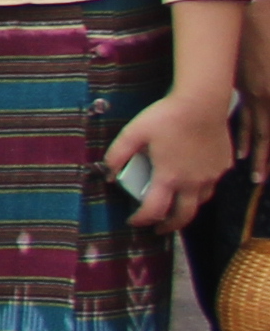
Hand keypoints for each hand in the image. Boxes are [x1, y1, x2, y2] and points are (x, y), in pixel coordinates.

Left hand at [108, 76, 236, 235]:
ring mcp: (211, 176)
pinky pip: (212, 185)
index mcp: (169, 178)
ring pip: (200, 202)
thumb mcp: (133, 132)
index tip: (133, 221)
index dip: (141, 220)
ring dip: (186, 209)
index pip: (154, 211)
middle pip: (183, 217)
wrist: (202, 102)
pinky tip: (192, 182)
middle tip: (158, 228)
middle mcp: (193, 183)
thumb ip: (117, 154)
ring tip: (175, 207)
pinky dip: (200, 191)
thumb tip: (107, 175)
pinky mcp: (223, 166)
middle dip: (168, 226)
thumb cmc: (166, 116)